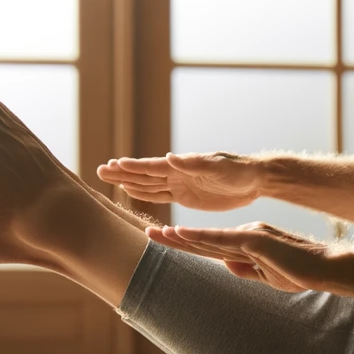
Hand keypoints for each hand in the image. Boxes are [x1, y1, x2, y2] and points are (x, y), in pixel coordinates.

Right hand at [97, 151, 260, 210]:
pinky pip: (161, 196)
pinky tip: (132, 192)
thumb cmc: (238, 170)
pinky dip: (144, 194)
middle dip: (122, 173)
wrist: (254, 180)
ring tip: (109, 178)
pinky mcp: (187, 197)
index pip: (151, 167)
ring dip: (129, 182)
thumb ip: (195, 164)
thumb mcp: (218, 167)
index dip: (131, 167)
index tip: (111, 165)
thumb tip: (170, 157)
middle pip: (143, 174)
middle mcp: (177, 173)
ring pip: (148, 184)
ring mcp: (180, 185)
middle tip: (99, 171)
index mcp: (182, 165)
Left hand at [146, 221, 333, 292]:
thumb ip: (247, 270)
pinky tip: (179, 232)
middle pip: (203, 239)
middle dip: (174, 238)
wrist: (325, 268)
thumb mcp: (268, 276)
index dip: (187, 245)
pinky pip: (222, 239)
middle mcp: (245, 235)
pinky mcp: (255, 239)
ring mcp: (249, 235)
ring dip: (178, 236)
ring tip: (153, 232)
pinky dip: (199, 236)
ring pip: (207, 238)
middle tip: (147, 232)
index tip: (166, 243)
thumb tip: (225, 265)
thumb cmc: (301, 273)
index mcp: (248, 243)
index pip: (211, 246)